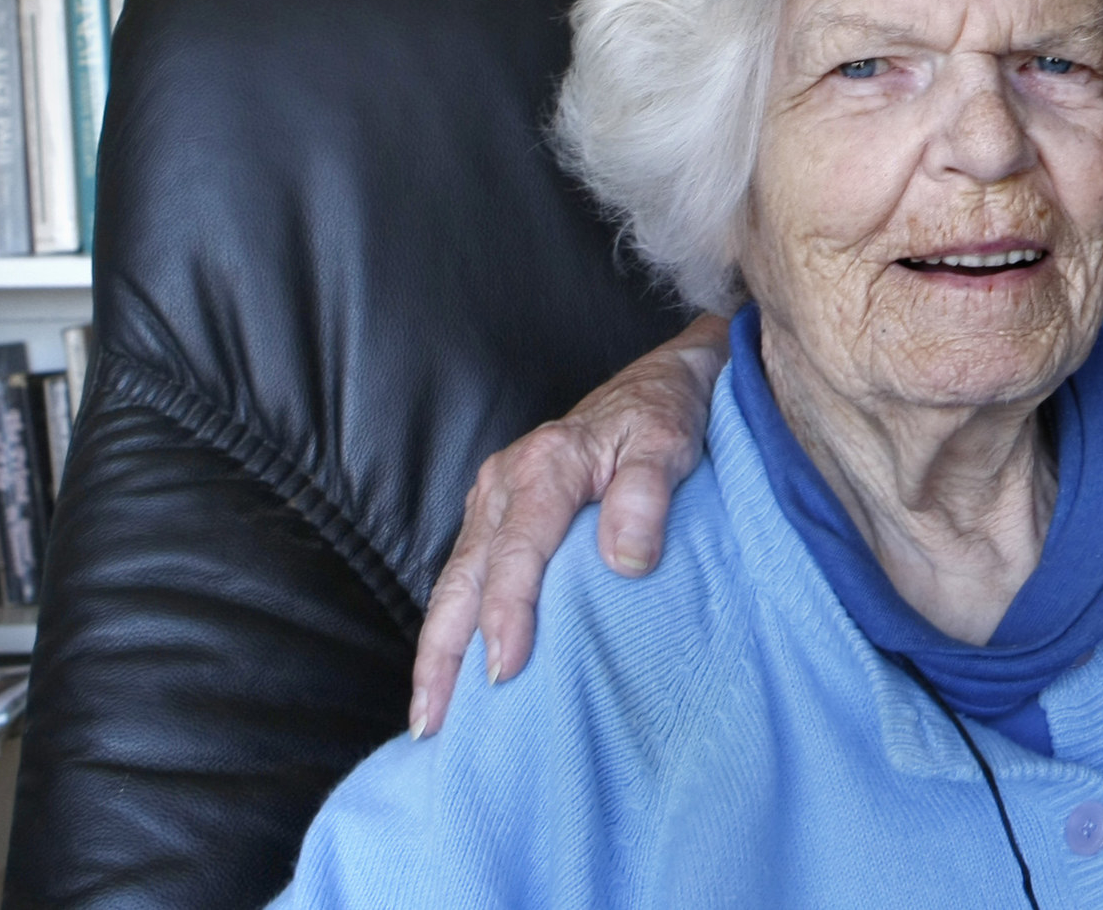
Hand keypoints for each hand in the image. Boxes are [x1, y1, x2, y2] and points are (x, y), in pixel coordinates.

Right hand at [408, 313, 729, 735]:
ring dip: (438, 649)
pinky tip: (452, 671)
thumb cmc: (668, 415)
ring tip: (432, 718)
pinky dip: (453, 624)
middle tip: (436, 723)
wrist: (663, 379)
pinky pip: (466, 573)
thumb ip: (647, 496)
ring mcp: (494, 497)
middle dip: (443, 654)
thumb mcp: (670, 442)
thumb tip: (627, 561)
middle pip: (463, 578)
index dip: (508, 613)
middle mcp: (505, 482)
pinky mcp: (497, 511)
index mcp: (544, 466)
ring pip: (454, 582)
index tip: (504, 671)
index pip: (516, 552)